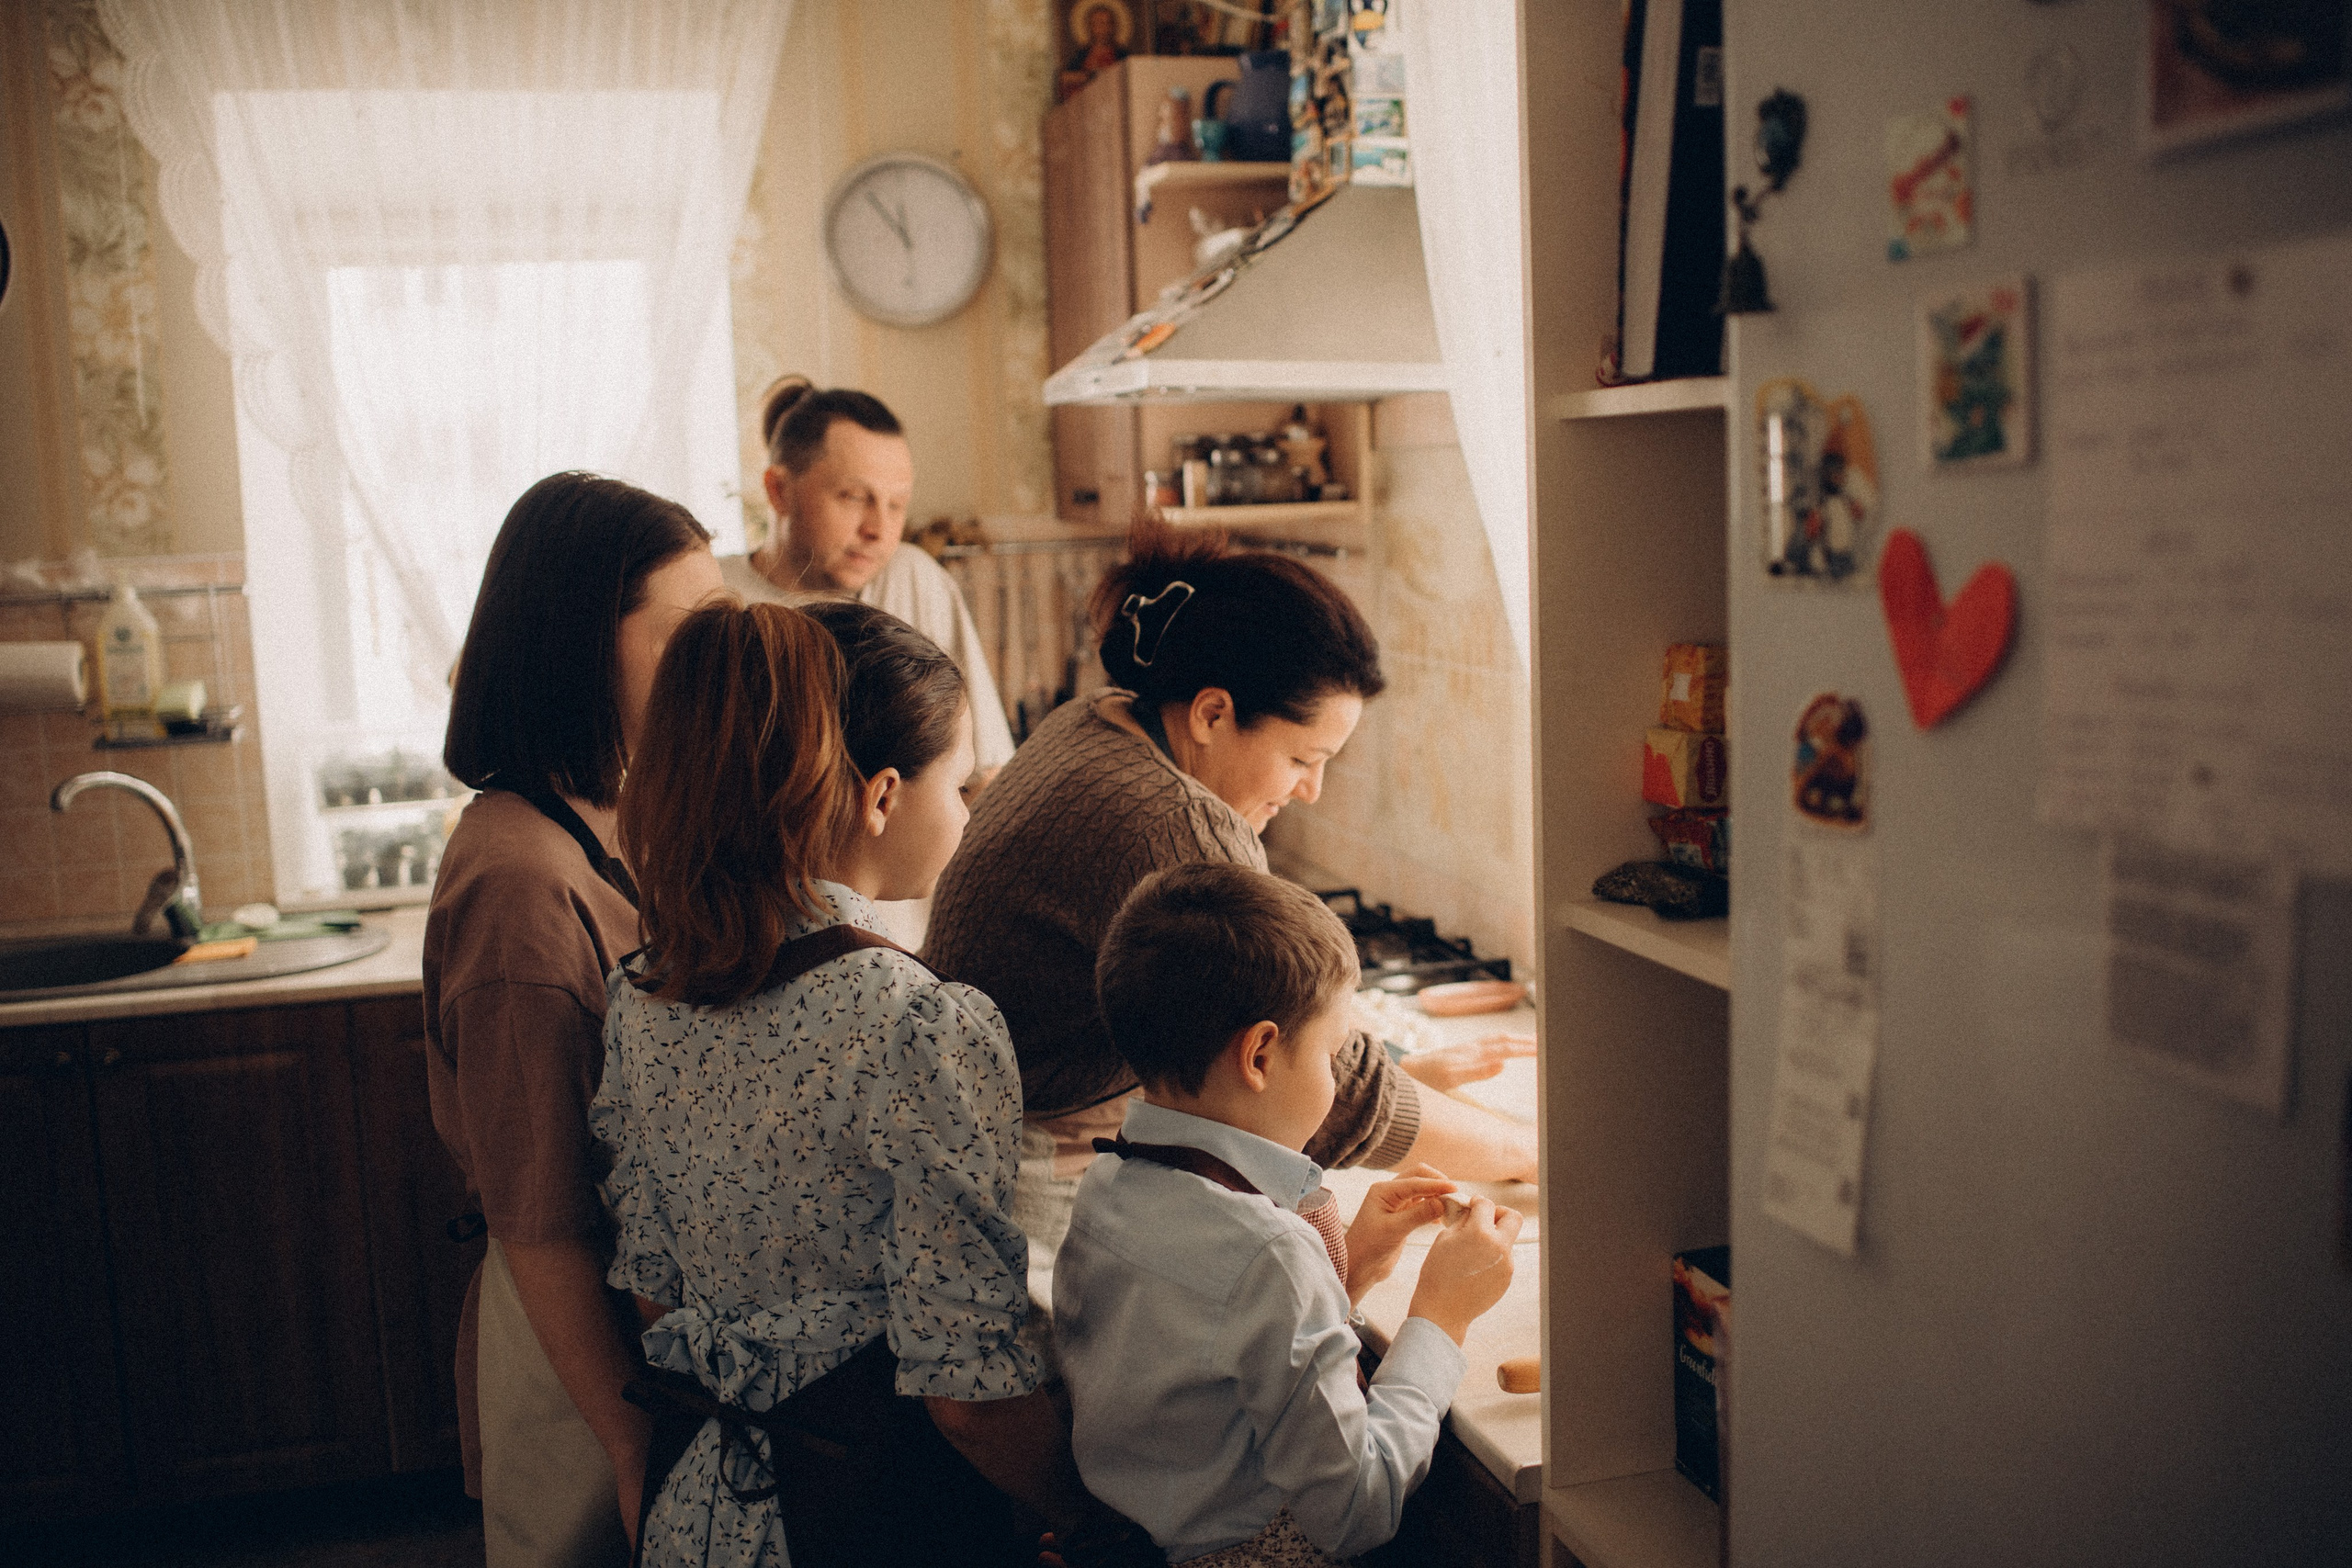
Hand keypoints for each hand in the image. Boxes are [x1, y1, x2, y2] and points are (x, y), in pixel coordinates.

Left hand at [1341, 1169, 1455, 1301]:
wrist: (1358, 1268)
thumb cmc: (1369, 1248)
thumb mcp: (1394, 1230)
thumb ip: (1418, 1215)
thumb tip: (1443, 1201)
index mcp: (1383, 1191)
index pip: (1415, 1180)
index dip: (1437, 1184)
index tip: (1456, 1190)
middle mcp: (1389, 1193)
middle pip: (1419, 1177)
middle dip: (1437, 1183)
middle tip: (1455, 1196)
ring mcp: (1396, 1204)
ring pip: (1422, 1190)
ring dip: (1436, 1195)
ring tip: (1451, 1206)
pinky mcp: (1402, 1216)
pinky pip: (1421, 1204)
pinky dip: (1433, 1207)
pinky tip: (1441, 1219)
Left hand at [1398, 1034, 1534, 1092]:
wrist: (1406, 1071)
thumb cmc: (1426, 1078)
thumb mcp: (1450, 1078)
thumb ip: (1477, 1071)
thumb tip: (1504, 1064)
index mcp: (1473, 1053)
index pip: (1508, 1048)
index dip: (1527, 1049)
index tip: (1545, 1050)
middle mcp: (1472, 1047)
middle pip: (1506, 1040)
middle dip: (1527, 1041)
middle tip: (1548, 1043)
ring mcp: (1468, 1048)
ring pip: (1499, 1039)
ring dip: (1517, 1039)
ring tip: (1534, 1042)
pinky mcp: (1463, 1052)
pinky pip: (1491, 1043)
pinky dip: (1506, 1042)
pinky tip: (1506, 1047)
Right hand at [1406, 1195, 1522, 1344]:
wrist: (1442, 1310)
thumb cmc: (1437, 1273)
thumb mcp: (1444, 1238)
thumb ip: (1463, 1221)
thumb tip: (1472, 1211)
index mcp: (1480, 1233)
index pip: (1487, 1204)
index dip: (1478, 1202)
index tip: (1472, 1206)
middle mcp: (1499, 1247)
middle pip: (1513, 1217)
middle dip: (1499, 1213)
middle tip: (1484, 1221)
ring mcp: (1506, 1264)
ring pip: (1508, 1239)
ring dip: (1495, 1237)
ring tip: (1474, 1249)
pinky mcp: (1507, 1278)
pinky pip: (1505, 1258)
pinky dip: (1493, 1255)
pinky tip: (1476, 1265)